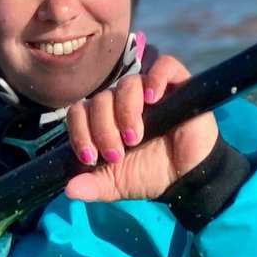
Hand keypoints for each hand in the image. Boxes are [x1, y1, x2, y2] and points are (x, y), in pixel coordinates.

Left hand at [65, 54, 218, 202]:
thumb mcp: (116, 185)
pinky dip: (156, 78)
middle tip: (117, 154)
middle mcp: (123, 102)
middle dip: (103, 129)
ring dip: (126, 111)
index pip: (80, 111)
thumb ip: (92, 186)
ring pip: (127, 84)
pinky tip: (153, 98)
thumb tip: (69, 190)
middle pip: (101, 99)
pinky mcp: (177, 85)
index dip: (80, 132)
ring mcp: (150, 91)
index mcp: (105, 119)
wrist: (187, 180)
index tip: (90, 157)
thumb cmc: (150, 175)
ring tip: (135, 137)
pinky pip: (164, 66)